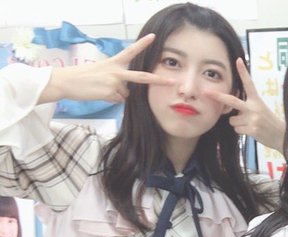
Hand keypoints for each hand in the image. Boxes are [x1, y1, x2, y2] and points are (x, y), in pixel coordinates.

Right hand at [39, 34, 173, 103]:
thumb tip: (126, 90)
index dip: (142, 44)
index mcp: (114, 62)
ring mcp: (114, 82)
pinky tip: (99, 94)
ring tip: (100, 88)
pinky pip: (117, 100)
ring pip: (125, 94)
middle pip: (141, 77)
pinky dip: (110, 99)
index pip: (131, 51)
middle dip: (158, 80)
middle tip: (173, 82)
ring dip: (116, 94)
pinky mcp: (110, 93)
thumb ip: (117, 76)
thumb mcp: (101, 70)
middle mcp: (116, 71)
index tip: (153, 37)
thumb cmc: (83, 76)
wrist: (66, 82)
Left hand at [207, 58, 284, 151]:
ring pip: (233, 120)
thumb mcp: (260, 109)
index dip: (243, 72)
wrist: (281, 136)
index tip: (238, 60)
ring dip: (238, 124)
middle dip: (218, 97)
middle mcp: (254, 108)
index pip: (249, 84)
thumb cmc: (268, 122)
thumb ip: (246, 106)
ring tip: (250, 125)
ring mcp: (253, 119)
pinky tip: (252, 131)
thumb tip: (230, 108)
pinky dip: (242, 131)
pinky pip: (237, 129)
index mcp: (257, 100)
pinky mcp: (252, 130)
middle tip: (207, 93)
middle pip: (232, 101)